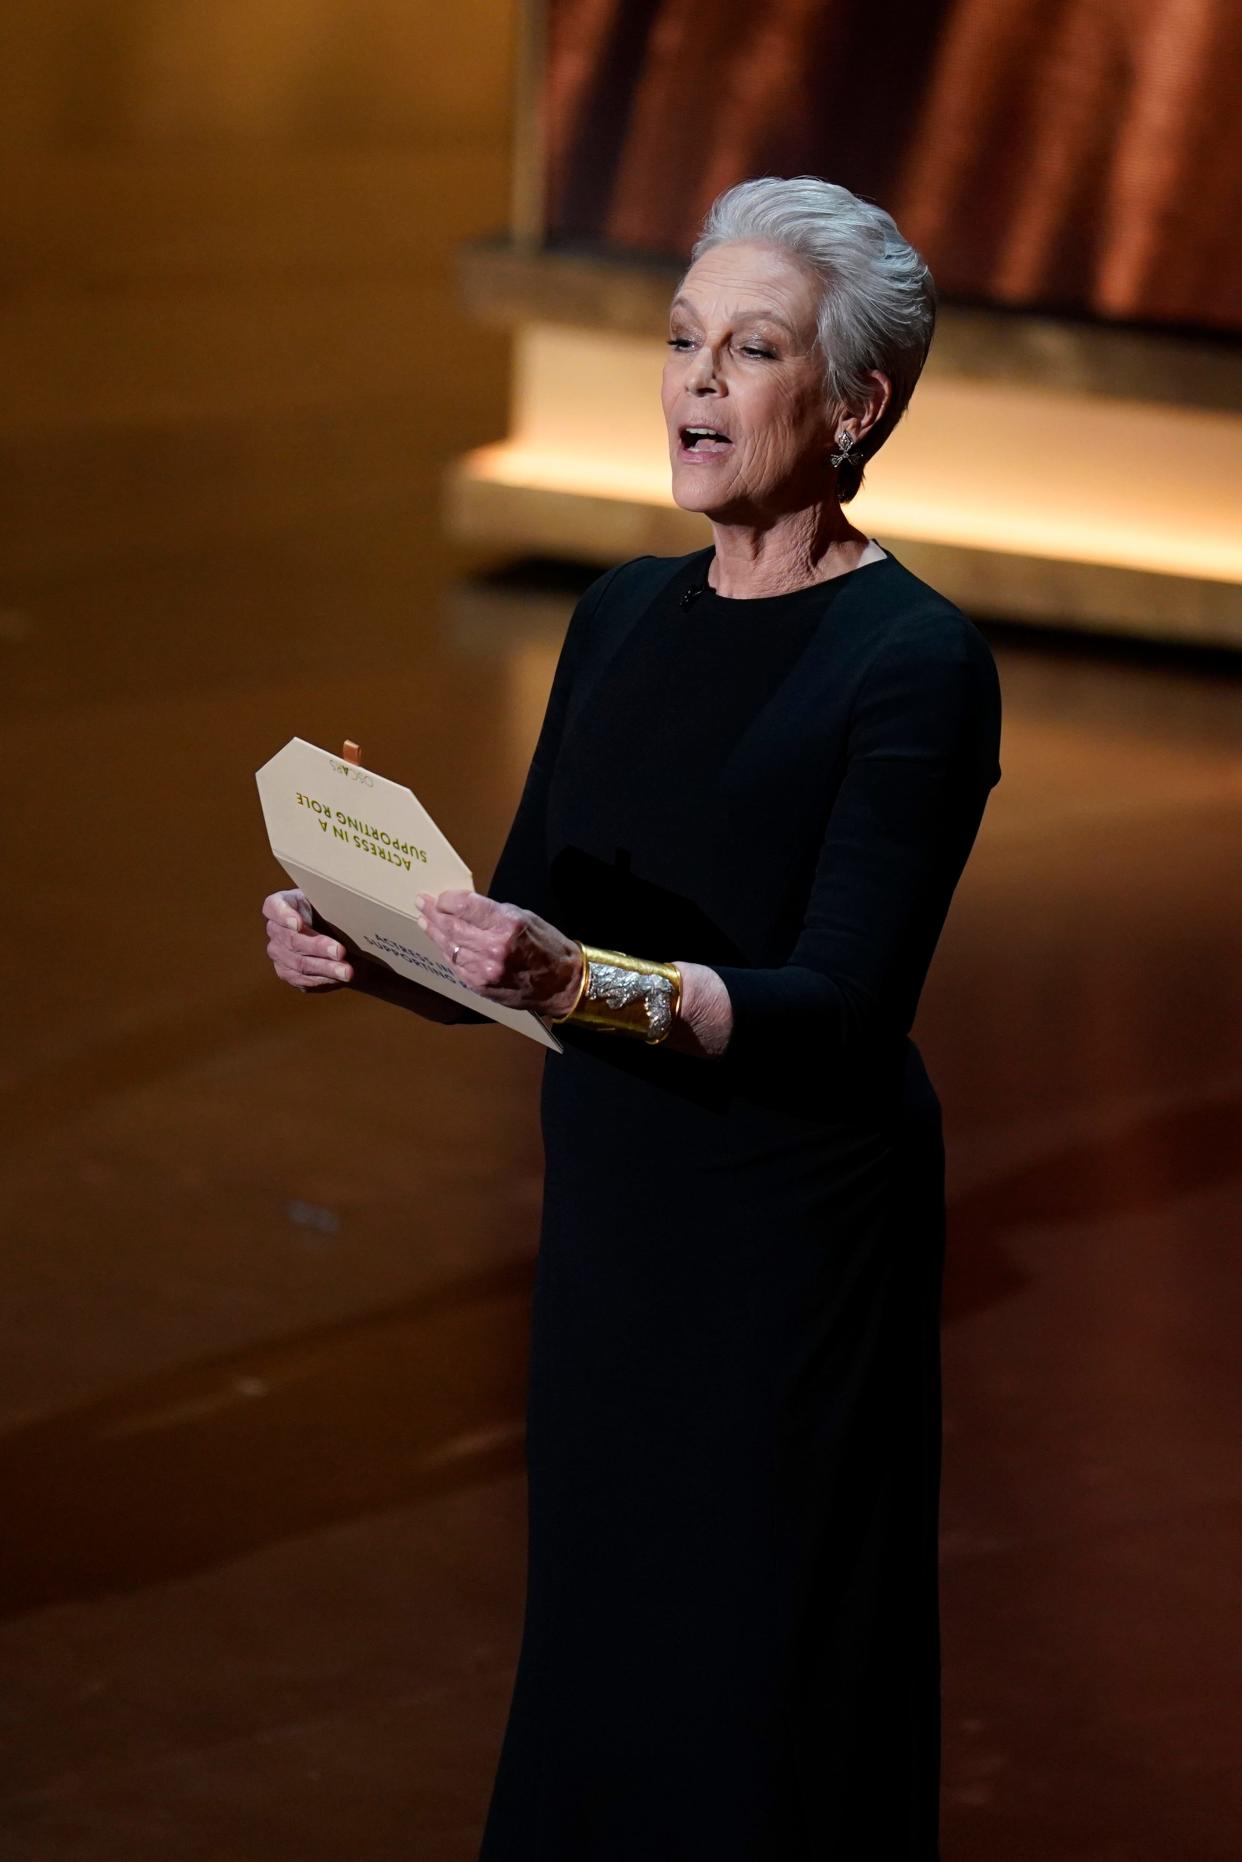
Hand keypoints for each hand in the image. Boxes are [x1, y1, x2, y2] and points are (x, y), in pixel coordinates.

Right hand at [262, 888, 354, 989]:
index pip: (274, 907)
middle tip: (340, 951)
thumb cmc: (324, 908)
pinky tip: (338, 978)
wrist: (326, 927)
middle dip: (318, 947)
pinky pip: (301, 979)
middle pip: (292, 940)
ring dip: (325, 968)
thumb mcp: (324, 896)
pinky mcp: (286, 971)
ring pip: (298, 964)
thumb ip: (328, 897)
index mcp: (279, 904)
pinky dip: (322, 979)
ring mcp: (278, 952)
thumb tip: (349, 902)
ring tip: (347, 971)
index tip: (298, 923)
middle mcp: (274, 929)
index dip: (284, 916)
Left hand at [414, 888, 582, 1017]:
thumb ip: (492, 913)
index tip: (439, 896)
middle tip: (421, 903)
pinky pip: (456, 966)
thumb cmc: (547, 946)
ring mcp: (484, 970)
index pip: (464, 906)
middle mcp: (493, 948)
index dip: (446, 900)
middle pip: (451, 926)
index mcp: (507, 925)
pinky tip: (441, 944)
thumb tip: (464, 907)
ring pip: (450, 947)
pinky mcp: (480, 986)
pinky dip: (447, 953)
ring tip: (424, 921)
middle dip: (433, 913)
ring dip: (434, 933)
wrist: (561, 983)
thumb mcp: (525, 917)